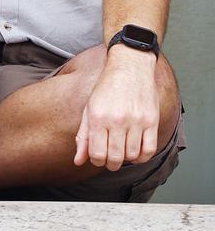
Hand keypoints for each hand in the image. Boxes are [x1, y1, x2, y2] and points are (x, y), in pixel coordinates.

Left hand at [73, 46, 158, 170]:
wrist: (130, 66)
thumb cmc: (107, 88)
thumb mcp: (89, 108)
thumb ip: (83, 136)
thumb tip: (78, 161)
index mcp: (98, 116)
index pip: (97, 154)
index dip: (97, 160)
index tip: (99, 155)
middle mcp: (116, 119)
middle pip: (115, 159)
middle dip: (111, 163)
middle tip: (111, 156)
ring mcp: (136, 121)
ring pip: (132, 156)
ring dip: (126, 158)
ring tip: (123, 148)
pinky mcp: (151, 121)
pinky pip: (149, 150)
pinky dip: (142, 156)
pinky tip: (136, 149)